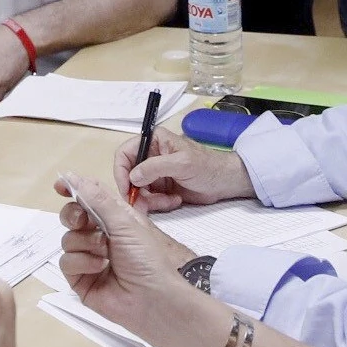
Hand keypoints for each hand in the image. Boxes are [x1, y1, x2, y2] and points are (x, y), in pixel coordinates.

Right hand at [53, 173, 208, 346]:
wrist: (153, 297)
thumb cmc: (147, 258)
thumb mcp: (125, 222)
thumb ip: (97, 199)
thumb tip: (73, 177)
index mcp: (114, 219)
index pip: (88, 198)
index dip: (73, 190)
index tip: (61, 187)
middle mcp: (99, 237)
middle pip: (71, 217)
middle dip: (74, 216)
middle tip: (82, 220)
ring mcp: (88, 258)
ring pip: (67, 239)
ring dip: (85, 242)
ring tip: (105, 252)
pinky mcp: (80, 279)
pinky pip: (66, 262)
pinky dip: (82, 261)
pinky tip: (100, 267)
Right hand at [111, 126, 254, 208]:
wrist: (225, 182)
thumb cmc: (207, 166)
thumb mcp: (181, 164)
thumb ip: (155, 167)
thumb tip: (133, 177)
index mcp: (153, 141)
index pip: (124, 153)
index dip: (120, 172)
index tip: (126, 189)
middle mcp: (150, 155)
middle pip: (129, 175)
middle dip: (136, 191)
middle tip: (144, 205)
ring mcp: (155, 173)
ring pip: (138, 190)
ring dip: (149, 200)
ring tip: (168, 201)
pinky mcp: (161, 188)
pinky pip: (149, 199)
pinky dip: (158, 204)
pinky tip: (174, 200)